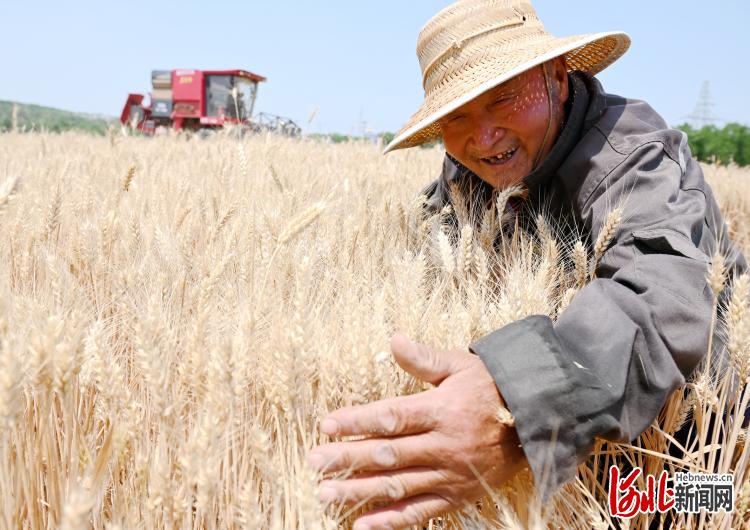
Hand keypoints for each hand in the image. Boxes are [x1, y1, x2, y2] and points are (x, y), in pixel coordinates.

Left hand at [308, 333, 526, 529]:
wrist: (535, 419)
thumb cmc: (490, 387)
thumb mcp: (459, 366)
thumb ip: (423, 358)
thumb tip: (393, 338)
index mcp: (440, 410)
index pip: (391, 417)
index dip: (357, 421)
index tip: (326, 425)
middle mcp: (443, 444)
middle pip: (388, 454)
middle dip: (347, 458)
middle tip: (313, 462)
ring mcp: (449, 473)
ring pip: (398, 485)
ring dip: (360, 491)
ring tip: (325, 494)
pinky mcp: (457, 495)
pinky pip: (421, 512)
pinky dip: (391, 521)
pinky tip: (362, 525)